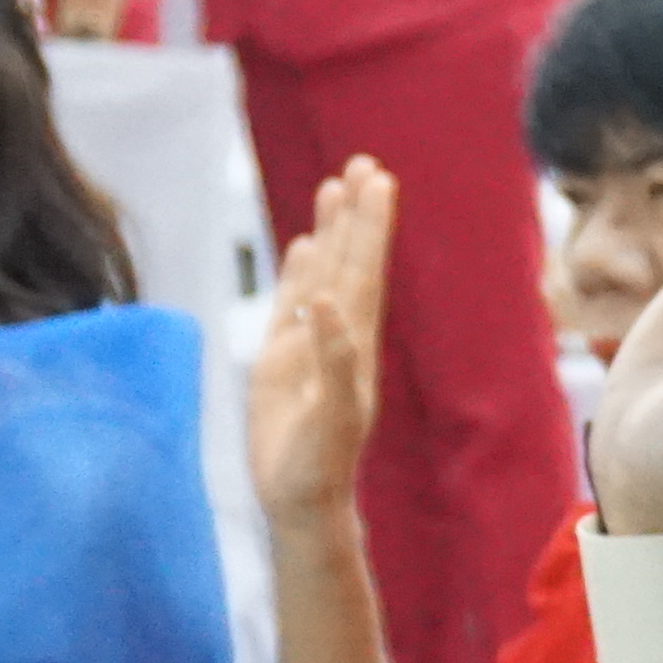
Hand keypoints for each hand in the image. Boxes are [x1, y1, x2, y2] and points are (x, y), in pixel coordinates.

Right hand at [246, 164, 395, 534]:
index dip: (371, 228)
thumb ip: (332, 361)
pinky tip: (304, 244)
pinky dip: (299, 272)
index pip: (365, 271)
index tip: (380, 182)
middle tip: (364, 164)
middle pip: (350, 261)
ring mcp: (310, 344)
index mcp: (357, 342)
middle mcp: (339, 335)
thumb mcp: (332, 414)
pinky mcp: (282, 360)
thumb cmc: (322, 464)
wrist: (301, 498)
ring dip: (331, 233)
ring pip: (322, 275)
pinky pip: (292, 303)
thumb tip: (324, 307)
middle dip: (357, 215)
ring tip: (336, 187)